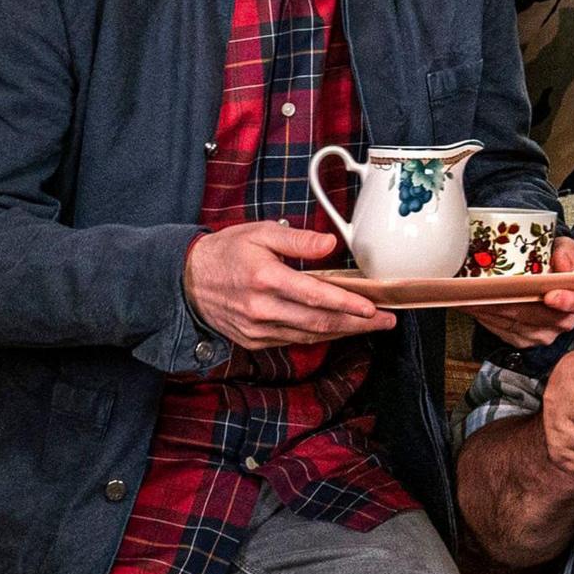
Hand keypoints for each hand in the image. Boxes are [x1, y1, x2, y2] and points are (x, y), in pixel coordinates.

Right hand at [184, 220, 390, 349]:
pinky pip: (294, 340)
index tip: (373, 307)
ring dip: (343, 332)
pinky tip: (337, 328)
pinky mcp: (254, 341)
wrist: (187, 281)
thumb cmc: (226, 252)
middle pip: (319, 322)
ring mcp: (258, 329)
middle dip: (358, 324)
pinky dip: (319, 335)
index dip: (347, 304)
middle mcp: (262, 309)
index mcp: (265, 279)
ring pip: (310, 335)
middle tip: (386, 321)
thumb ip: (297, 240)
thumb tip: (330, 244)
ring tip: (370, 326)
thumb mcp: (258, 233)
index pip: (316, 296)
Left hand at [465, 235, 573, 348]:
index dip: (566, 300)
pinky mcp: (520, 339)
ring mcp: (541, 333)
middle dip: (520, 301)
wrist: (539, 279)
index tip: (551, 296)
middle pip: (542, 315)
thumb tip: (561, 262)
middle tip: (502, 288)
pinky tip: (478, 300)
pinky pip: (501, 329)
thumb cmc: (553, 265)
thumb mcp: (564, 249)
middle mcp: (562, 319)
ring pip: (517, 322)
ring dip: (498, 306)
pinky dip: (487, 314)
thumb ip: (566, 252)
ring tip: (483, 290)